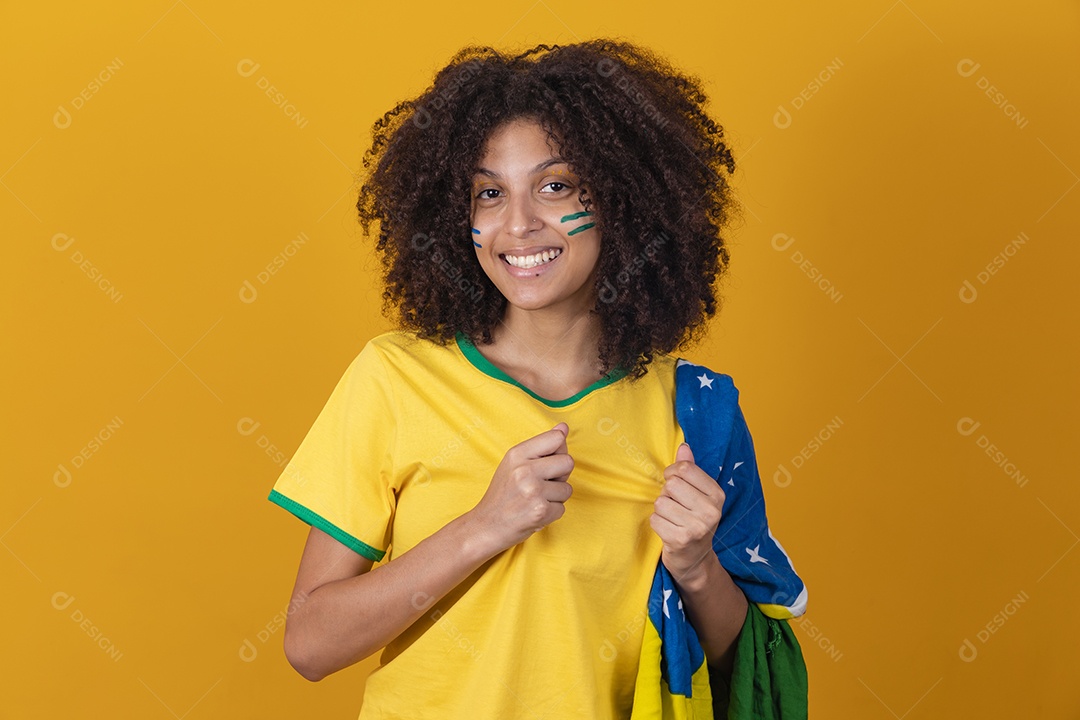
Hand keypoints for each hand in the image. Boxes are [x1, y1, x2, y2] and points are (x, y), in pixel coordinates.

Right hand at [468, 422, 573, 554]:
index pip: (557, 438)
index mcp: (517, 453)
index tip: (547, 462)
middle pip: (568, 462)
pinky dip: (551, 513)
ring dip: (555, 497)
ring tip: (535, 500)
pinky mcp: (540, 511)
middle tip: (541, 485)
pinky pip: (562, 508)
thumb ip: (541, 445)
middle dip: (560, 476)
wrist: (486, 526)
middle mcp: (525, 469)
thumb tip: (564, 427)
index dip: (558, 452)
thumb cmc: (503, 494)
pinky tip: (534, 512)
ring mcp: (533, 491)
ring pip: (567, 488)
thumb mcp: (514, 463)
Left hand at [650, 442, 724, 584]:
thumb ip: (690, 470)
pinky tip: (668, 529)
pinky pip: (654, 519)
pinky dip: (657, 523)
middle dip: (667, 494)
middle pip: (671, 485)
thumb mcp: (698, 494)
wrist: (695, 559)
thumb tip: (684, 447)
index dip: (672, 473)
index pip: (684, 469)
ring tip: (672, 518)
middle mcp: (711, 511)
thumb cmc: (694, 520)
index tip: (674, 482)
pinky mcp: (680, 540)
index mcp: (717, 495)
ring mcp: (697, 527)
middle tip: (675, 506)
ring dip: (661, 510)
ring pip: (660, 502)